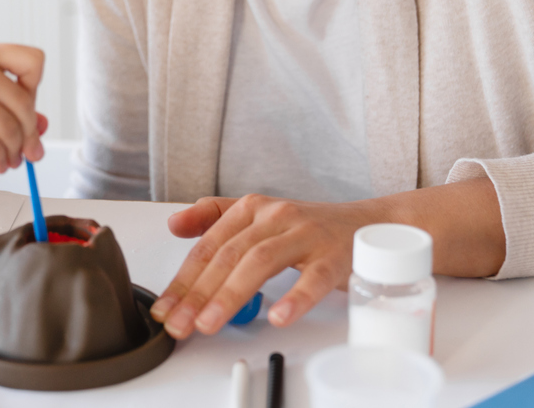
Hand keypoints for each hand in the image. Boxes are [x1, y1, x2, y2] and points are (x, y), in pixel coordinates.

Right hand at [0, 43, 46, 173]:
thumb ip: (2, 97)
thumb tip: (44, 128)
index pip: (34, 61)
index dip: (34, 86)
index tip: (22, 104)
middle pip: (24, 105)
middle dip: (30, 132)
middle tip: (29, 150)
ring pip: (11, 129)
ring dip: (16, 151)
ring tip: (12, 160)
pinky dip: (1, 160)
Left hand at [151, 194, 375, 338]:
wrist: (370, 223)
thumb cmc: (308, 228)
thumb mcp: (259, 216)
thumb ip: (214, 218)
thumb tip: (174, 224)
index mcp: (252, 208)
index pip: (208, 246)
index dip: (183, 279)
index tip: (164, 308)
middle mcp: (275, 216)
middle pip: (228, 255)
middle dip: (198, 293)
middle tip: (179, 324)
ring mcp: (305, 234)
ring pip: (260, 262)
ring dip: (231, 295)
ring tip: (210, 324)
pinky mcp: (335, 255)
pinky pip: (314, 278)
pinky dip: (295, 297)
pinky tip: (278, 317)